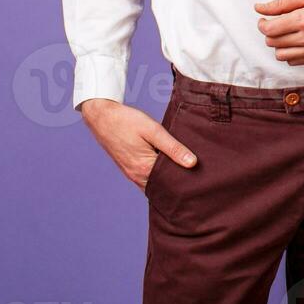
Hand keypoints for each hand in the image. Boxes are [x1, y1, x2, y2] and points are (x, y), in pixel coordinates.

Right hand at [80, 98, 195, 191]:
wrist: (102, 117)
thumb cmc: (128, 121)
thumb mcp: (154, 131)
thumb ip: (173, 148)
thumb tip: (192, 163)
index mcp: (144, 168)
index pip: (171, 183)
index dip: (186, 182)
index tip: (201, 181)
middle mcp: (137, 176)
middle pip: (163, 186)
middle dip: (178, 184)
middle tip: (198, 180)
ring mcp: (132, 173)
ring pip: (155, 183)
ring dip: (168, 180)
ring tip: (187, 175)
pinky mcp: (129, 168)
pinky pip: (147, 178)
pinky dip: (158, 177)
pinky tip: (169, 168)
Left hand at [253, 0, 303, 65]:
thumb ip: (283, 2)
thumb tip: (260, 8)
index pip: (270, 30)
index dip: (262, 24)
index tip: (264, 18)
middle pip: (273, 43)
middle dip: (270, 32)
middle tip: (276, 23)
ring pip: (282, 56)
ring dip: (279, 45)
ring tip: (286, 33)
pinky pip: (295, 62)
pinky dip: (291, 53)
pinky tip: (297, 41)